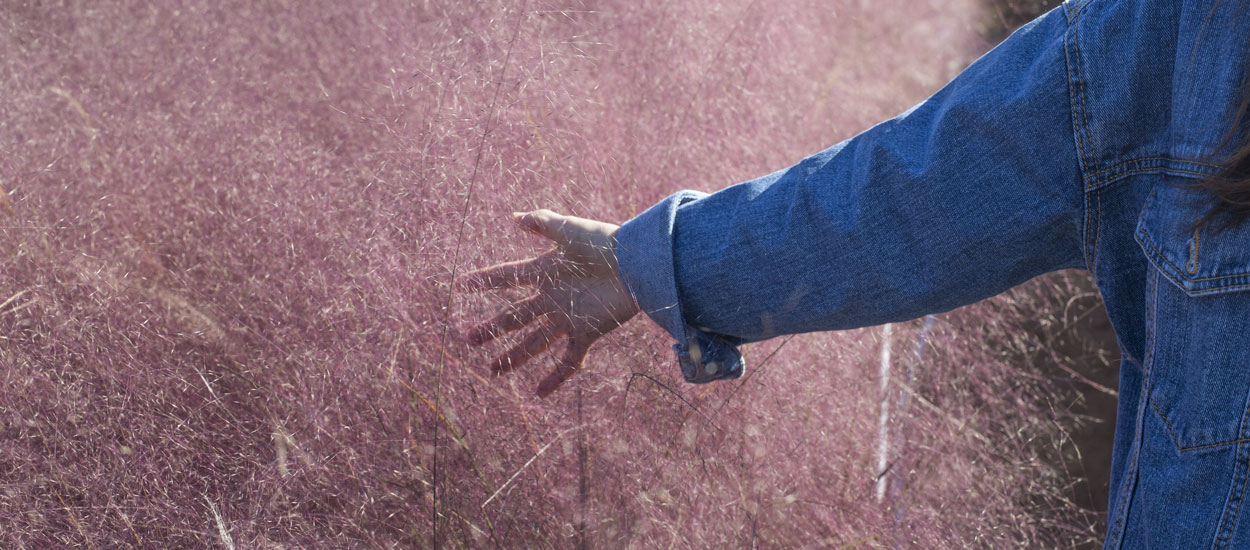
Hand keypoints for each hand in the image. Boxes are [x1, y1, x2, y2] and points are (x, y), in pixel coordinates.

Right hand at [459, 209, 639, 396]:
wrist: (637, 264)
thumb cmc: (604, 243)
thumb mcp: (569, 229)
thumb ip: (542, 222)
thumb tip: (514, 217)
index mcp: (546, 271)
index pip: (509, 276)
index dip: (487, 280)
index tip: (464, 285)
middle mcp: (553, 297)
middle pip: (515, 316)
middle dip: (492, 328)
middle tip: (469, 339)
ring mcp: (568, 318)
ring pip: (535, 342)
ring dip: (514, 356)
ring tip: (493, 370)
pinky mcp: (587, 333)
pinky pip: (568, 360)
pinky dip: (555, 378)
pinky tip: (538, 393)